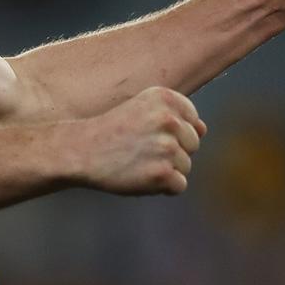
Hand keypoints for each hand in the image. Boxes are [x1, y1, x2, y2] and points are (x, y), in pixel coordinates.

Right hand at [78, 87, 207, 195]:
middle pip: (193, 144)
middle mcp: (169, 119)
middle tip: (139, 149)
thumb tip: (204, 129)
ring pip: (185, 166)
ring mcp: (166, 147)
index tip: (145, 133)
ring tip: (137, 162)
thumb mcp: (142, 108)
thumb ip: (175, 115)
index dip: (171, 132)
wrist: (80, 151)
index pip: (193, 122)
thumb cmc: (113, 131)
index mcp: (166, 97)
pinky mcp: (162, 173)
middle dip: (171, 151)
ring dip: (165, 169)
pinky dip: (162, 187)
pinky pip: (179, 185)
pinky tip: (140, 176)